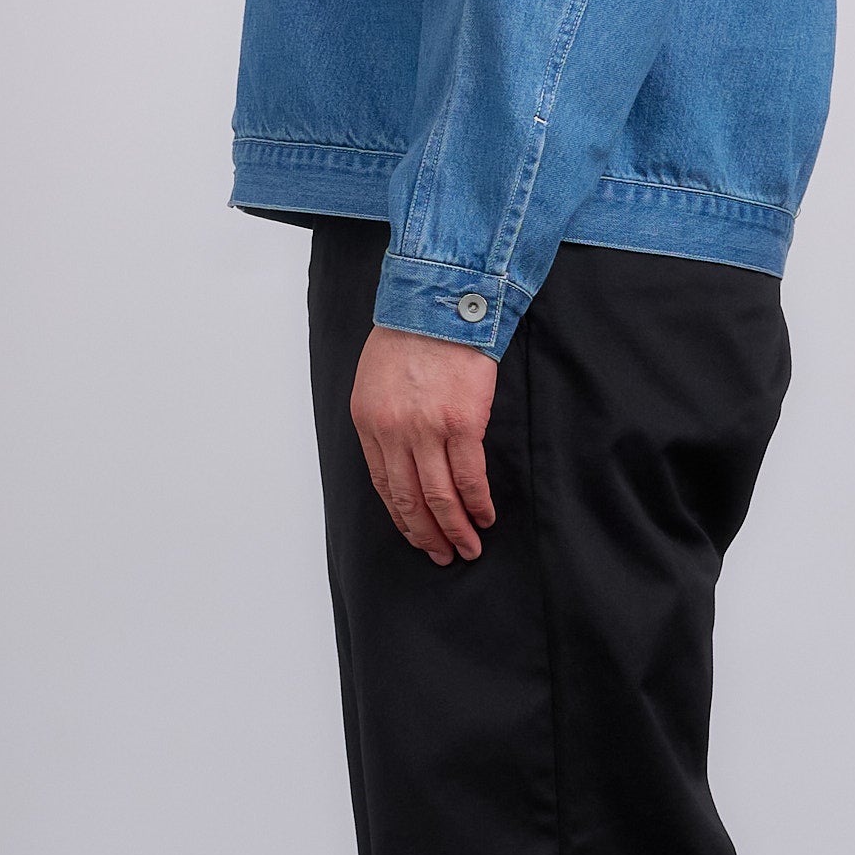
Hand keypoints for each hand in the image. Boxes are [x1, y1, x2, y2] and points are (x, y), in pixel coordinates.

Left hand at [350, 326, 497, 564]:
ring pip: (438, 497)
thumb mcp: (378, 377)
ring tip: (468, 548)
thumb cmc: (413, 332)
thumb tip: (404, 459)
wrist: (442, 297)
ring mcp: (426, 429)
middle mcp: (392, 430)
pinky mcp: (461, 423)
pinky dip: (477, 504)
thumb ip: (385, 419)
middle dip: (427, 535)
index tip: (417, 536)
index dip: (403, 518)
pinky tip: (485, 517)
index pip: (383, 485)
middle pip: (409, 499)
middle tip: (443, 556)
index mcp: (369, 421)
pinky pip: (468, 478)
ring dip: (455, 529)